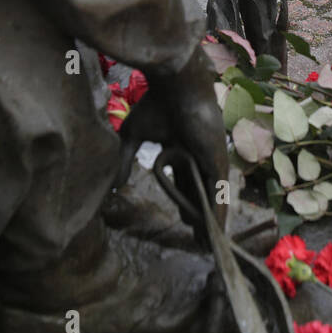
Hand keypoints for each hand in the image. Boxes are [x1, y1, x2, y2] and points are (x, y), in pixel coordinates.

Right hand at [116, 47, 229, 243]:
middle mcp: (200, 156)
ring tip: (210, 246)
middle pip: (201, 194)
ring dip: (211, 223)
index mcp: (183, 149)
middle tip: (201, 243)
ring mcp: (211, 159)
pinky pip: (217, 193)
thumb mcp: (133, 136)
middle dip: (201, 218)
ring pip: (211, 198)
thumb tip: (113, 183)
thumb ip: (125, 160)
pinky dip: (218, 214)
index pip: (186, 183)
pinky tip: (216, 233)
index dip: (186, 203)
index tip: (185, 221)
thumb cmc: (156, 104)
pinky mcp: (218, 161)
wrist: (176, 86)